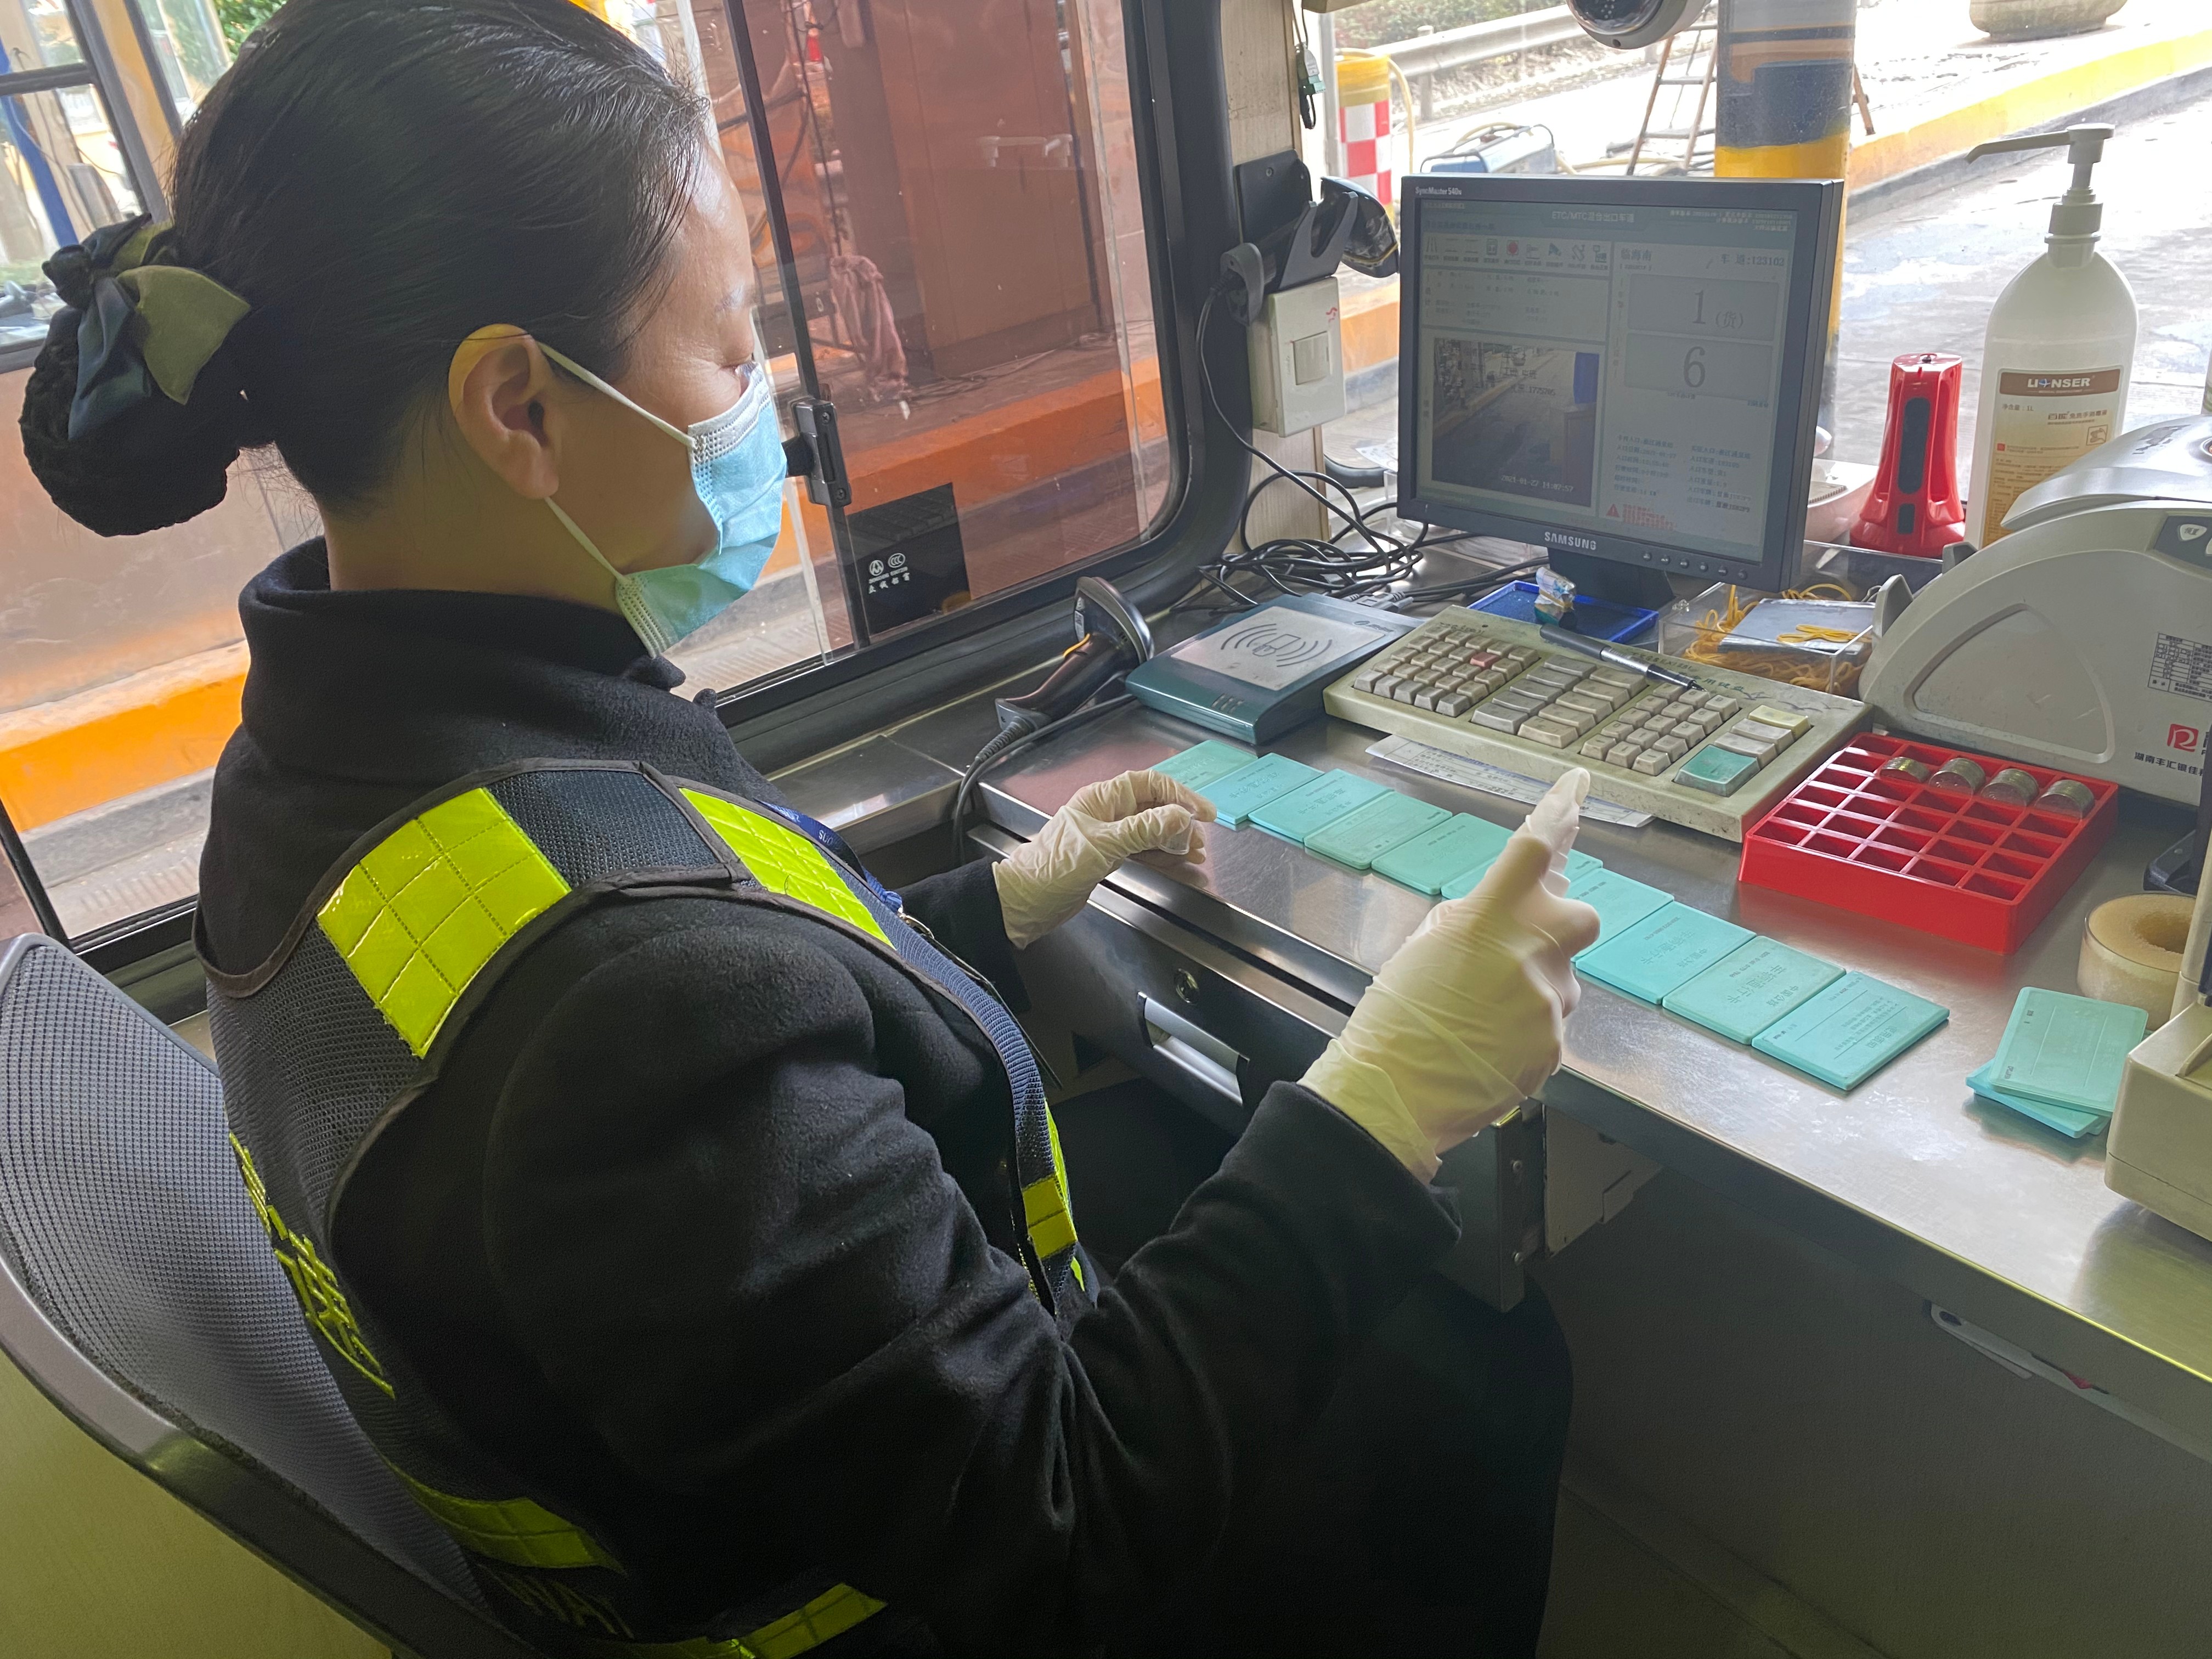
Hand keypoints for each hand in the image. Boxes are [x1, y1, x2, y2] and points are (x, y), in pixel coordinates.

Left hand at [993, 770, 1216, 948]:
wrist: (1027, 900)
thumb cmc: (1055, 867)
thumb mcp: (1104, 845)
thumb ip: (1144, 829)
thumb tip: (1180, 816)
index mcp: (1103, 798)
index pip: (1149, 784)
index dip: (1179, 795)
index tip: (1202, 811)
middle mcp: (1108, 813)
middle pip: (1154, 808)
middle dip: (1180, 822)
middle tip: (1200, 839)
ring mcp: (1109, 835)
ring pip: (1151, 832)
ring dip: (1174, 842)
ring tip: (1196, 854)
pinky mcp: (1109, 857)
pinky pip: (1144, 852)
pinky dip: (1163, 859)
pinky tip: (1181, 868)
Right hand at [1301, 771, 1601, 1178]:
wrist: (1396, 1091)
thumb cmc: (1398, 1015)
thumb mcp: (1426, 945)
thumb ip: (1476, 919)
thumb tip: (1509, 910)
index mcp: (1488, 918)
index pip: (1534, 850)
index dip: (1561, 813)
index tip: (1579, 787)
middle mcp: (1528, 953)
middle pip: (1580, 916)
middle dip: (1561, 923)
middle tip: (1526, 945)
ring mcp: (1548, 1001)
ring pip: (1562, 978)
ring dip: (1533, 988)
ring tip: (1483, 1016)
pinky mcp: (1555, 1044)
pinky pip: (1552, 1024)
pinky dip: (1526, 1030)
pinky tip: (1489, 1045)